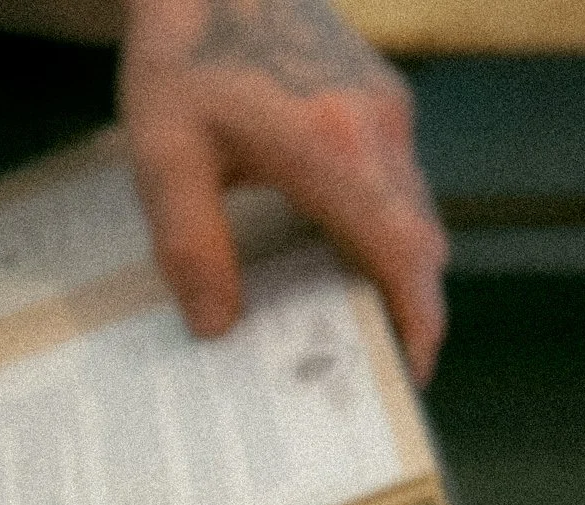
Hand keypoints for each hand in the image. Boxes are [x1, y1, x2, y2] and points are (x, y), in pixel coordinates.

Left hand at [120, 0, 447, 380]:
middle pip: (421, 242)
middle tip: (373, 372)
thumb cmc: (184, 51)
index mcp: (333, 145)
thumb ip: (190, 248)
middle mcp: (377, 125)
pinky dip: (381, 233)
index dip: (416, 320)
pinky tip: (336, 264)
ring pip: (413, 212)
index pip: (403, 252)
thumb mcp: (163, 157)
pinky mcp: (377, 96)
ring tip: (353, 329)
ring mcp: (385, 106)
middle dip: (408, 311)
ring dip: (395, 273)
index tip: (410, 373)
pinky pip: (397, 182)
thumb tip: (215, 327)